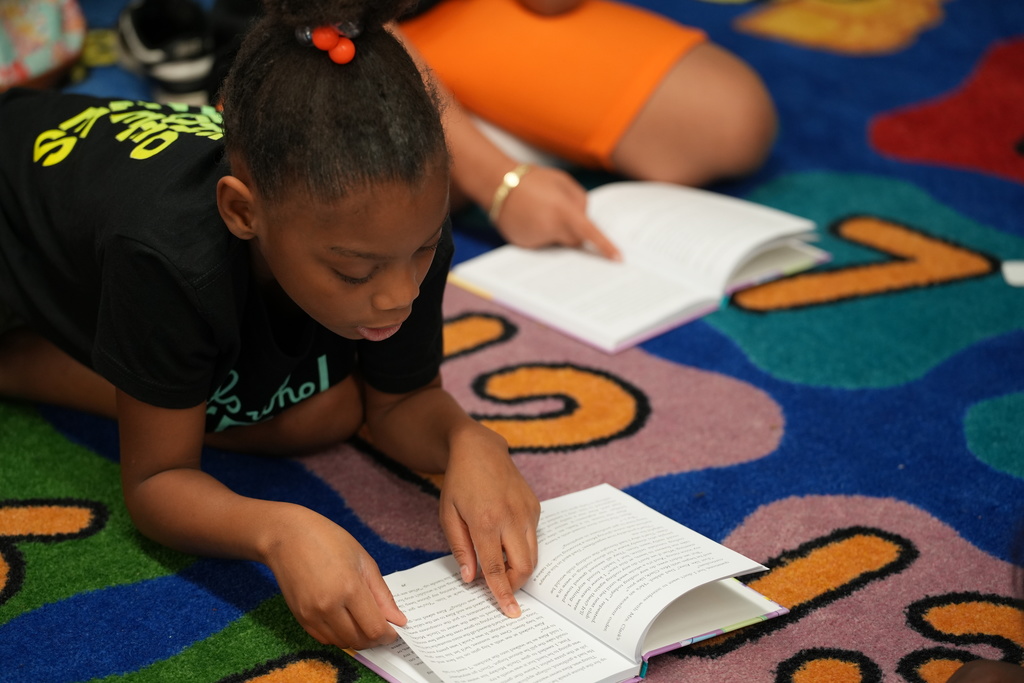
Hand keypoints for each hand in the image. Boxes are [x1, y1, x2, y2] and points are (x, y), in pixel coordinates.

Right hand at [263, 506, 405, 649]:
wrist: (287, 536)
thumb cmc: (328, 540)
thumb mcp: (363, 560)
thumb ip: (382, 594)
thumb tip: (398, 620)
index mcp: (349, 587)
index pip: (374, 628)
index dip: (388, 634)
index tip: (395, 630)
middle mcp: (329, 606)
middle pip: (359, 640)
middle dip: (375, 638)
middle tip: (381, 625)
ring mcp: (311, 614)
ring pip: (342, 643)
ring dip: (357, 638)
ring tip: (363, 621)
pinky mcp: (300, 618)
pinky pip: (325, 639)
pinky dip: (339, 635)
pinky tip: (344, 620)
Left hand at [438, 428, 540, 617]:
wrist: (479, 449)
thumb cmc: (459, 482)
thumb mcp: (448, 515)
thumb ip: (460, 548)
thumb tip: (471, 578)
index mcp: (485, 522)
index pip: (496, 568)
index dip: (502, 593)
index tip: (510, 612)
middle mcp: (511, 517)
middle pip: (524, 566)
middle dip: (515, 584)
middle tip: (500, 587)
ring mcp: (526, 511)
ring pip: (533, 554)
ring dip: (520, 567)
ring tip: (500, 564)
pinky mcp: (535, 506)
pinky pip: (533, 537)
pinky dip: (522, 546)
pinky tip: (505, 537)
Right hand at [495, 165, 620, 259]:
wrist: (497, 184)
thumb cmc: (532, 179)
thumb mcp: (563, 182)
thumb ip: (580, 201)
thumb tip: (585, 220)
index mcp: (563, 210)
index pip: (590, 233)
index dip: (605, 247)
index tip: (618, 259)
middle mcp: (551, 228)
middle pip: (574, 241)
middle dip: (573, 231)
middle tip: (560, 213)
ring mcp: (537, 239)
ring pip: (557, 243)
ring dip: (555, 232)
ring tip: (539, 212)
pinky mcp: (524, 245)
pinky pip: (542, 244)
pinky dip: (540, 235)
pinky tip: (529, 219)